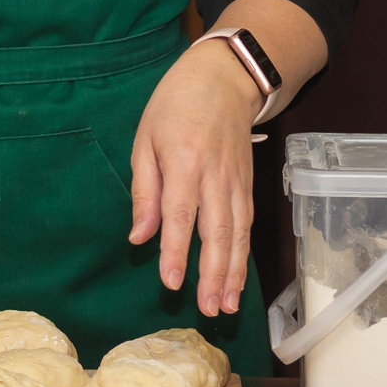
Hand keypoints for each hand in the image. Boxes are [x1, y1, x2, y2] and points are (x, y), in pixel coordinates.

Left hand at [129, 42, 258, 317]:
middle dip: (212, 273)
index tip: (172, 283)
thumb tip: (139, 237)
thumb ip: (144, 190)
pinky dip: (244, 255)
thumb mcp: (146, 138)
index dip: (177, 251)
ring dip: (233, 272)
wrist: (224, 77)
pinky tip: (238, 279)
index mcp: (184, 160)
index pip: (180, 214)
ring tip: (226, 305)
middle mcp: (215, 174)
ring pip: (237, 232)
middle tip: (206, 308)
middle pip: (216, 230)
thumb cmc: (175, 106)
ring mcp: (236, 180)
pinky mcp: (248, 184)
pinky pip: (247, 225)